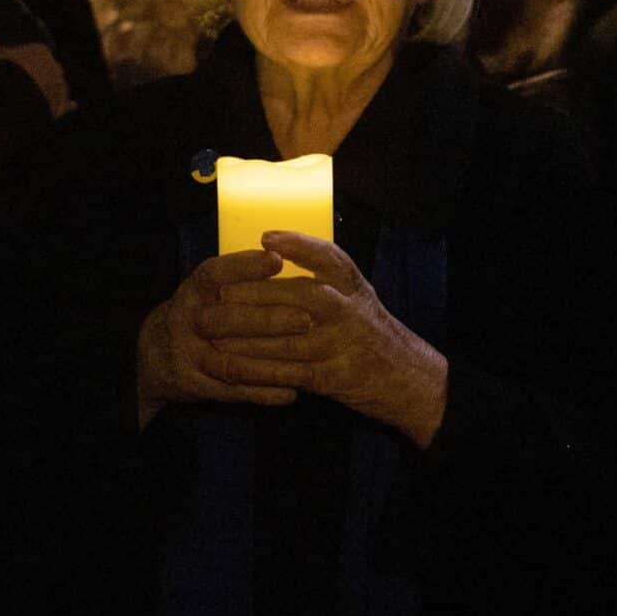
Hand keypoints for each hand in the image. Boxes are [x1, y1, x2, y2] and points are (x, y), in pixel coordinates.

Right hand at [135, 249, 309, 427]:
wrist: (156, 353)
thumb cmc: (201, 311)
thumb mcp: (209, 289)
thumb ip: (241, 276)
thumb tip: (286, 251)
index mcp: (194, 291)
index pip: (216, 273)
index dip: (245, 266)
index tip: (277, 259)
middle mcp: (189, 320)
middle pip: (226, 320)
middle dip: (267, 320)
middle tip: (306, 319)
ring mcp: (190, 355)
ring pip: (233, 364)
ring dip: (272, 368)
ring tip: (309, 368)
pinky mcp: (196, 385)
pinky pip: (232, 392)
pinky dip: (261, 394)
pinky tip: (290, 394)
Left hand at [208, 232, 448, 447]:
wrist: (403, 377)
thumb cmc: (367, 331)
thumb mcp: (355, 295)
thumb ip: (321, 278)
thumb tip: (268, 256)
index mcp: (353, 286)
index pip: (329, 257)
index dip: (298, 246)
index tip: (266, 239)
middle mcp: (350, 311)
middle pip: (300, 296)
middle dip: (255, 294)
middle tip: (218, 293)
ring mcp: (342, 345)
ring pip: (287, 336)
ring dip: (246, 334)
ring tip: (213, 329)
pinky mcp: (333, 377)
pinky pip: (288, 372)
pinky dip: (258, 369)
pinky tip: (232, 365)